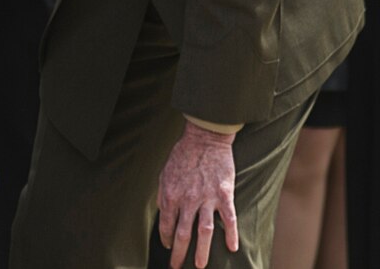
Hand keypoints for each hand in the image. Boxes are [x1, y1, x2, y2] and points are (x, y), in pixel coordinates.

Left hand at [158, 122, 238, 267]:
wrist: (204, 139)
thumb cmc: (182, 156)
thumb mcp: (164, 174)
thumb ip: (163, 196)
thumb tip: (162, 214)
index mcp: (170, 194)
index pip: (166, 224)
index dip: (165, 238)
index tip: (167, 246)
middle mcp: (187, 199)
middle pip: (182, 233)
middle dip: (178, 253)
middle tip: (176, 266)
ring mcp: (206, 198)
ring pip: (204, 231)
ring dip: (201, 251)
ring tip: (200, 266)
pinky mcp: (224, 194)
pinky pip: (229, 218)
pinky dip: (231, 234)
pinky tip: (232, 248)